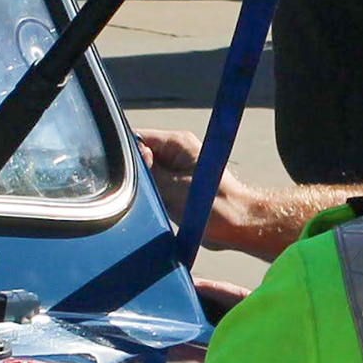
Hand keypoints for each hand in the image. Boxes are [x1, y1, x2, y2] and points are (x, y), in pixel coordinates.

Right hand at [133, 126, 306, 258]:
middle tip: (145, 192)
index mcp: (178, 142)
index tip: (125, 175)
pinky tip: (160, 206)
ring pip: (145, 173)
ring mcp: (177, 167)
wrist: (237, 225)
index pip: (138, 137)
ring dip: (145, 187)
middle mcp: (177, 151)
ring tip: (158, 200)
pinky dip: (152, 196)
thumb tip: (129, 159)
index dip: (126, 155)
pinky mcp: (177, 184)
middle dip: (135, 174)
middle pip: (139, 155)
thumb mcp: (173, 188)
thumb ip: (148, 170)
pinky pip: (154, 186)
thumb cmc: (216, 206)